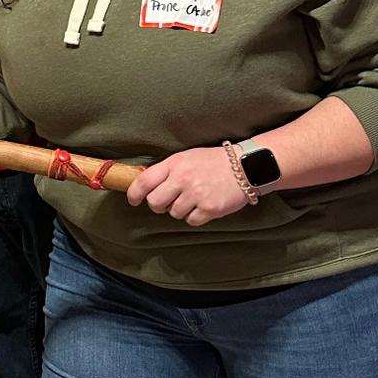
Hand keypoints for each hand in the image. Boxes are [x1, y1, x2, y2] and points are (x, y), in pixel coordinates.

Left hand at [126, 147, 249, 225]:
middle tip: (166, 202)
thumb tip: (147, 186)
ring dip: (180, 210)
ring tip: (192, 199)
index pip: (144, 181)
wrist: (244, 166)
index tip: (133, 200)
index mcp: (174, 164)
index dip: (134, 194)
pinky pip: (191, 221)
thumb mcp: (185, 157)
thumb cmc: (212, 161)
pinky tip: (203, 206)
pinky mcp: (210, 208)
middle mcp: (182, 179)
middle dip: (158, 205)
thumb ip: (167, 170)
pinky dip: (195, 217)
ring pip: (174, 213)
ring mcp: (196, 195)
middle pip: (155, 202)